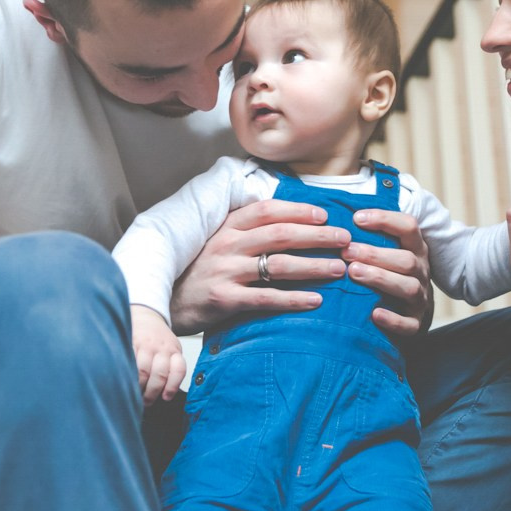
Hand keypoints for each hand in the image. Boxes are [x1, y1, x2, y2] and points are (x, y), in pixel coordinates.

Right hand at [131, 306, 186, 405]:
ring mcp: (146, 345)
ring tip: (134, 394)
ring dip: (138, 387)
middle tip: (146, 402)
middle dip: (152, 392)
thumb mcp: (171, 350)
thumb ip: (170, 368)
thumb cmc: (159, 340)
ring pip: (143, 371)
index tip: (165, 398)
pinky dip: (126, 375)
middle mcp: (162, 348)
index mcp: (175, 351)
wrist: (146, 315)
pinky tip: (125, 381)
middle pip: (160, 374)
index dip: (172, 387)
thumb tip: (165, 396)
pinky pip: (129, 361)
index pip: (178, 370)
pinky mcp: (131, 342)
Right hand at [170, 199, 349, 334]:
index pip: (268, 210)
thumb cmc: (199, 269)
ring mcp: (225, 271)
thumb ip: (247, 231)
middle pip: (280, 234)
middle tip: (344, 239)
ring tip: (338, 269)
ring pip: (278, 264)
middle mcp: (227, 244)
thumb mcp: (218, 241)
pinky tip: (315, 300)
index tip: (325, 215)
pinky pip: (266, 297)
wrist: (166, 299)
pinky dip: (294, 298)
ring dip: (313, 265)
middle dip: (317, 235)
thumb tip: (290, 221)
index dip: (298, 210)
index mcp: (228, 226)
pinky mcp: (224, 299)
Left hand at [347, 209, 431, 335]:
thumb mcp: (388, 253)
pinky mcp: (415, 324)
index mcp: (415, 249)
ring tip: (354, 272)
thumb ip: (372, 237)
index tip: (356, 218)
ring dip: (380, 278)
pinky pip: (408, 324)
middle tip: (346, 251)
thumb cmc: (390, 275)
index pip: (408, 227)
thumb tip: (336, 216)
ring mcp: (420, 298)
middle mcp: (421, 271)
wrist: (410, 315)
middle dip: (375, 254)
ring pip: (408, 287)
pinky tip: (373, 313)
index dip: (385, 219)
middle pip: (407, 259)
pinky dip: (392, 319)